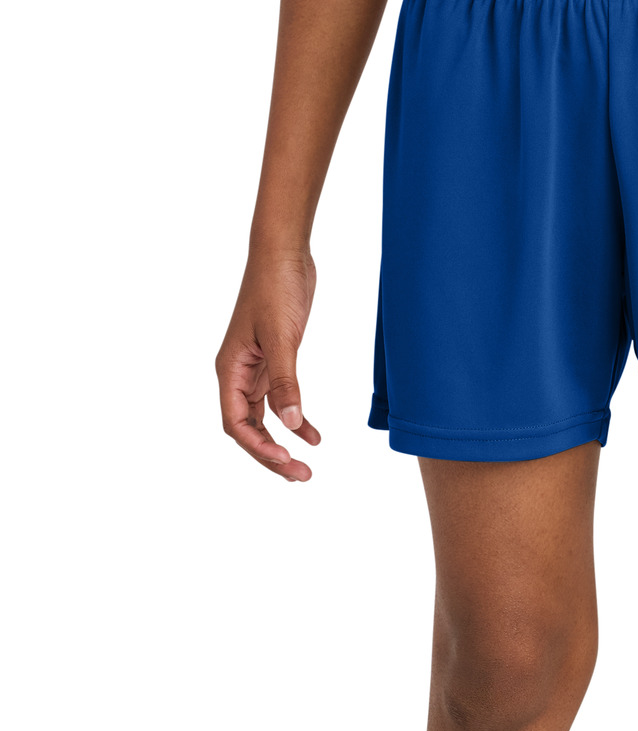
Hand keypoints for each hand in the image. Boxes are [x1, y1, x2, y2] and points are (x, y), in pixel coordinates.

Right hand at [216, 249, 320, 480]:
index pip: (236, 423)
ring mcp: (255, 369)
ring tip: (306, 468)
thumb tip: (289, 425)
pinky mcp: (274, 361)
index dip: (258, 447)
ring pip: (264, 419)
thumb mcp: (282, 338)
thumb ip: (285, 382)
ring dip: (282, 444)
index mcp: (230, 369)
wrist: (284, 254)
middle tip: (302, 477)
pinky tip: (314, 436)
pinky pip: (280, 401)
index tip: (286, 461)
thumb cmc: (276, 288)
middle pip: (248, 428)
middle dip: (271, 456)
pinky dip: (296, 420)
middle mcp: (238, 373)